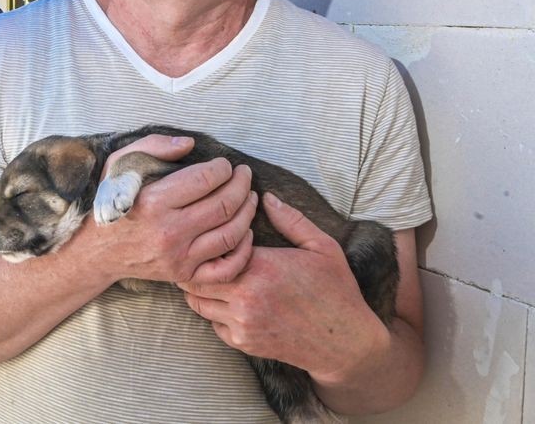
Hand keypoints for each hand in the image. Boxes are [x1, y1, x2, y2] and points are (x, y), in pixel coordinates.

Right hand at [67, 134, 257, 285]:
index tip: (224, 164)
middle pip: (224, 205)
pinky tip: (246, 233)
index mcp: (154, 201)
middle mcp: (169, 231)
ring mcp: (179, 257)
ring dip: (248, 212)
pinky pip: (226, 268)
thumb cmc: (109, 203)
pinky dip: (243, 251)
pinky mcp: (184, 275)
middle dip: (242, 184)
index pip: (205, 179)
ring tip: (249, 197)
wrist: (96, 251)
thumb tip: (190, 145)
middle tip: (244, 175)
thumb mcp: (118, 165)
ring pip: (231, 234)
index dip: (223, 168)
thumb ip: (153, 147)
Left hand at [177, 193, 388, 377]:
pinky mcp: (243, 343)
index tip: (213, 235)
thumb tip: (266, 197)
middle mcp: (246, 295)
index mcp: (262, 266)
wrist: (346, 343)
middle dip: (195, 264)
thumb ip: (291, 220)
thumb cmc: (336, 291)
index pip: (213, 247)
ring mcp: (242, 322)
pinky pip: (212, 325)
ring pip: (197, 302)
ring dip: (200, 289)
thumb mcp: (322, 247)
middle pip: (195, 276)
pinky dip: (214, 314)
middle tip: (198, 256)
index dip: (209, 239)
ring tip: (210, 278)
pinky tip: (227, 303)